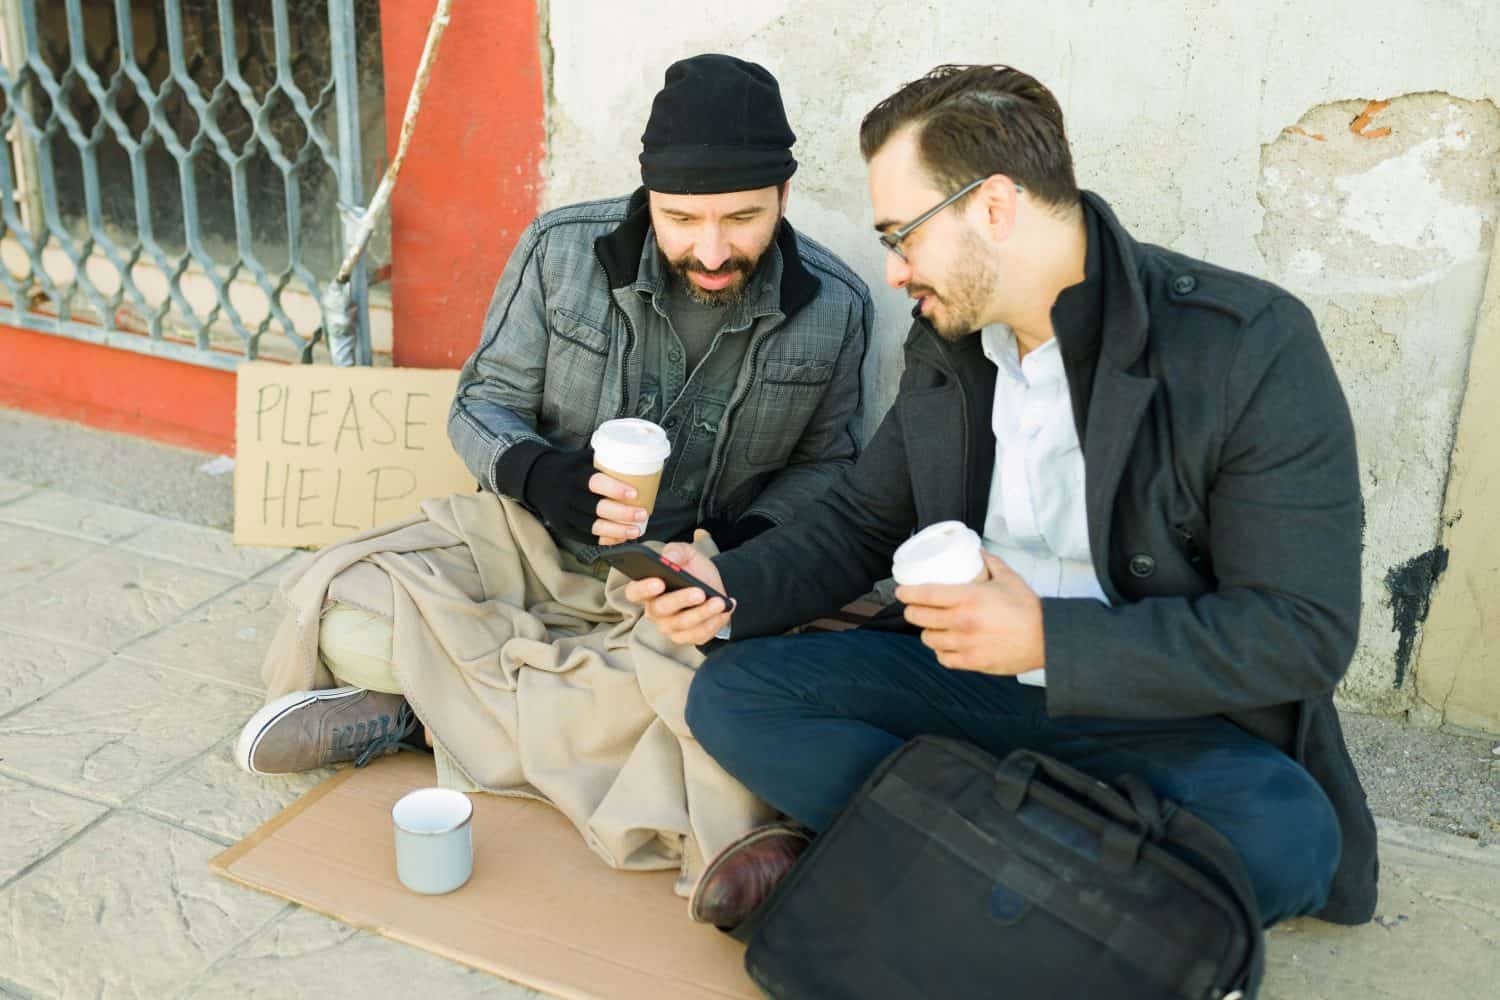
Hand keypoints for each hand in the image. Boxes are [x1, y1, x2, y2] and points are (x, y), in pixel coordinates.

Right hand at [521, 446, 648, 544]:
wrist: (537, 480)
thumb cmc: (570, 468)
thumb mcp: (581, 458)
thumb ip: (603, 461)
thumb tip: (638, 460)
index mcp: (573, 475)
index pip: (595, 482)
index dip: (614, 489)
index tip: (635, 494)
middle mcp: (567, 495)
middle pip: (596, 508)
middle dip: (622, 513)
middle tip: (642, 514)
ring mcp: (563, 513)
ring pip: (592, 526)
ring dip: (616, 531)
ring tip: (636, 531)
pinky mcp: (562, 527)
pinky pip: (585, 537)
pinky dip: (604, 539)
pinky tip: (621, 538)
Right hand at [625, 530, 733, 644]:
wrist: (713, 585)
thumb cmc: (693, 569)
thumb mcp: (686, 553)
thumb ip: (675, 551)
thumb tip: (668, 558)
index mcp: (648, 589)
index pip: (634, 592)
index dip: (643, 588)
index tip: (659, 582)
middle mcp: (654, 610)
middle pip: (660, 609)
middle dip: (681, 600)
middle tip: (699, 592)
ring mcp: (670, 626)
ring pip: (682, 624)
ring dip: (702, 613)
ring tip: (719, 602)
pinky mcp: (687, 637)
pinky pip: (698, 634)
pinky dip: (713, 622)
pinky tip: (725, 609)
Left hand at [896, 551, 1044, 674]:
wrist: (1047, 639)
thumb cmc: (1029, 608)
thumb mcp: (1008, 578)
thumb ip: (990, 562)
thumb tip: (977, 551)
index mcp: (968, 598)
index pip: (925, 594)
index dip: (907, 593)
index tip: (901, 591)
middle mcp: (962, 622)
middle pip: (920, 617)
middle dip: (912, 611)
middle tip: (913, 608)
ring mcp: (965, 644)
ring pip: (929, 639)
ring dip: (926, 632)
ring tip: (930, 626)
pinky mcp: (972, 662)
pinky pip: (944, 658)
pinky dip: (940, 651)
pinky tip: (943, 646)